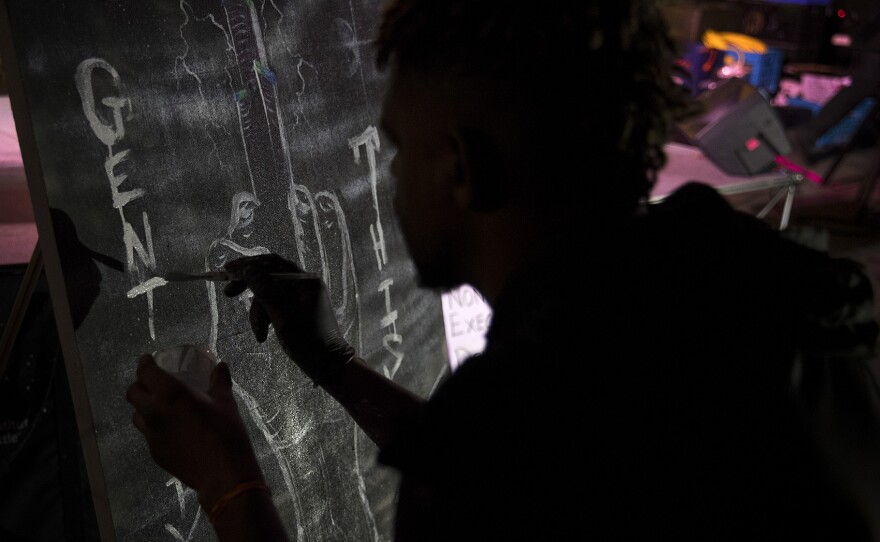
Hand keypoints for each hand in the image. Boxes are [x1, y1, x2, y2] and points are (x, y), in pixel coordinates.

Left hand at [126, 355, 263, 508]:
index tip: (149, 359)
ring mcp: (151, 434)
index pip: (146, 372)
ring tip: (160, 407)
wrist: (222, 472)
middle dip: (140, 385)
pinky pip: (148, 434)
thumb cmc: (225, 432)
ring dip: (144, 407)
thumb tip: (221, 365)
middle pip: (133, 393)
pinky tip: (171, 430)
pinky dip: (154, 426)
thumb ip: (219, 381)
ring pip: (136, 415)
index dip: (145, 363)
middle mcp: (154, 411)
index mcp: (170, 394)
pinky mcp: (154, 452)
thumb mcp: (226, 402)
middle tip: (154, 383)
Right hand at [222, 254, 354, 385]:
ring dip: (259, 311)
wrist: (328, 365)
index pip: (272, 262)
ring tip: (259, 332)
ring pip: (270, 293)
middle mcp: (305, 283)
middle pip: (270, 275)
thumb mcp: (282, 316)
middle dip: (250, 286)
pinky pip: (276, 305)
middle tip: (229, 293)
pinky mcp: (298, 307)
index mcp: (305, 280)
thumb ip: (264, 290)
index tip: (226, 272)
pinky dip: (267, 317)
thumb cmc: (307, 341)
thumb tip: (247, 269)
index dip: (247, 265)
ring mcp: (302, 295)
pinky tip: (263, 335)